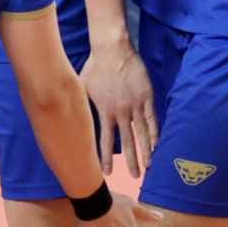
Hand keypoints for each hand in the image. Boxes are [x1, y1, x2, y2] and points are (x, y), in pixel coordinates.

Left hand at [80, 37, 158, 176]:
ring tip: (147, 166)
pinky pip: (152, 119)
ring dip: (145, 151)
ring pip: (142, 133)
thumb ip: (82, 103)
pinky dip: (154, 133)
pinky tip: (155, 144)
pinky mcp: (147, 97)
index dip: (106, 157)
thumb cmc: (95, 66)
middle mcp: (121, 111)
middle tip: (134, 177)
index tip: (106, 172)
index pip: (106, 140)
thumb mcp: (82, 86)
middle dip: (131, 161)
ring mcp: (136, 105)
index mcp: (105, 110)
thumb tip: (72, 114)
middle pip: (127, 141)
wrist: (112, 49)